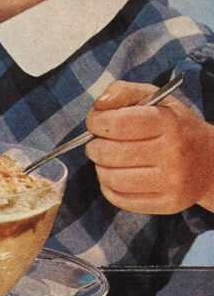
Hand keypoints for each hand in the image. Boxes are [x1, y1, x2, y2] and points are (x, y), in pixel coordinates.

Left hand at [85, 80, 213, 213]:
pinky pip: (122, 199)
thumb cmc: (174, 126)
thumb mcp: (156, 98)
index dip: (95, 122)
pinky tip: (113, 176)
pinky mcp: (170, 204)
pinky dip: (108, 187)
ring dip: (99, 167)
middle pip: (109, 153)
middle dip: (93, 146)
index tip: (94, 122)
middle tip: (95, 142)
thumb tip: (99, 105)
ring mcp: (173, 182)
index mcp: (169, 123)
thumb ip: (123, 91)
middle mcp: (174, 154)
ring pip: (112, 178)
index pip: (115, 123)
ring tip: (104, 159)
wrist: (210, 162)